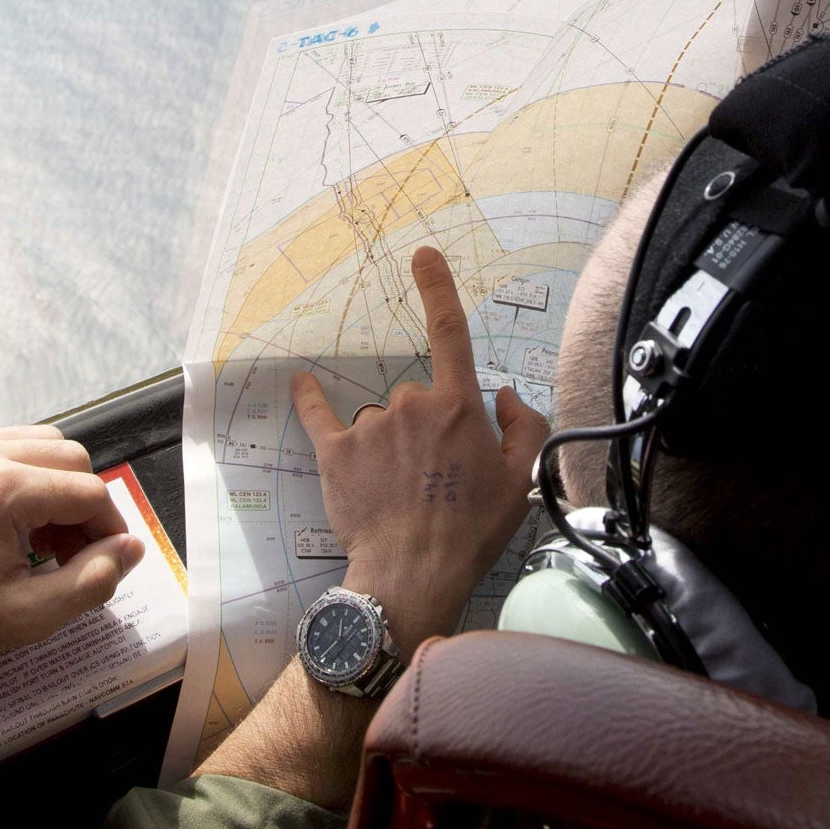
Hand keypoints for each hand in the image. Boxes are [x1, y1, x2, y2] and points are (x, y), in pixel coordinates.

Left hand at [0, 426, 143, 658]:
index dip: (110, 532)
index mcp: (2, 490)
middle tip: (71, 555)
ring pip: (43, 445)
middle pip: (72, 460)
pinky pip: (8, 445)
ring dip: (59, 486)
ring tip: (43, 537)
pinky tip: (14, 520)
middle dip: (85, 506)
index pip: (90, 494)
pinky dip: (28, 475)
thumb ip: (91, 582)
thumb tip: (131, 550)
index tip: (105, 566)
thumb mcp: (25, 617)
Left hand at [291, 246, 549, 648]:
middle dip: (427, 428)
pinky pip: (318, 414)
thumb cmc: (471, 530)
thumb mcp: (522, 480)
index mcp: (459, 407)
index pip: (450, 332)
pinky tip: (302, 385)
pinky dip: (309, 399)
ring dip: (390, 443)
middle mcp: (411, 405)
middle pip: (419, 397)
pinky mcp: (334, 452)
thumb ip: (527, 427)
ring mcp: (369, 427)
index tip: (424, 255)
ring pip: (381, 419)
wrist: (414, 572)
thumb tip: (504, 397)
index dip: (437, 287)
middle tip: (437, 478)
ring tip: (401, 491)